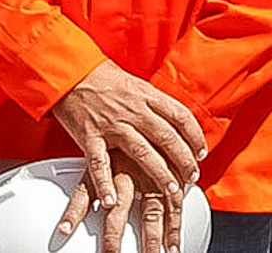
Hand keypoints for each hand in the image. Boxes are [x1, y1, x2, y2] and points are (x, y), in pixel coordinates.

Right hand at [50, 62, 202, 250]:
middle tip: (193, 176)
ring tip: (171, 189)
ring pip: (142, 151)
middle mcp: (133, 109)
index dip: (195, 136)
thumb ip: (153, 102)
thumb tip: (174, 119)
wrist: (69, 71)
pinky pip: (99, 164)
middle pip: (167, 136)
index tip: (202, 152)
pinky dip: (105, 184)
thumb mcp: (135, 84)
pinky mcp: (90, 136)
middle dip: (184, 159)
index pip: (180, 116)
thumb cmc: (101, 77)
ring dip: (159, 172)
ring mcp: (112, 124)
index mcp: (146, 95)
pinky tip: (111, 200)